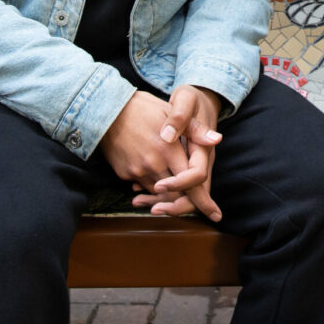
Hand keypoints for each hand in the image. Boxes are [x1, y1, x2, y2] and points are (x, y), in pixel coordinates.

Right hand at [100, 91, 221, 221]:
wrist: (107, 110)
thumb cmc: (143, 108)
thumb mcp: (171, 112)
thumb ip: (195, 129)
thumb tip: (217, 140)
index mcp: (169, 149)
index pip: (192, 182)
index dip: (204, 201)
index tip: (216, 215)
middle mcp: (154, 164)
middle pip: (176, 193)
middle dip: (186, 200)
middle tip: (197, 205)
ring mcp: (137, 171)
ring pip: (159, 193)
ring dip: (168, 194)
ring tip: (174, 190)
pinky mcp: (125, 173)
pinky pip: (143, 186)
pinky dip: (152, 186)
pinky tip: (155, 179)